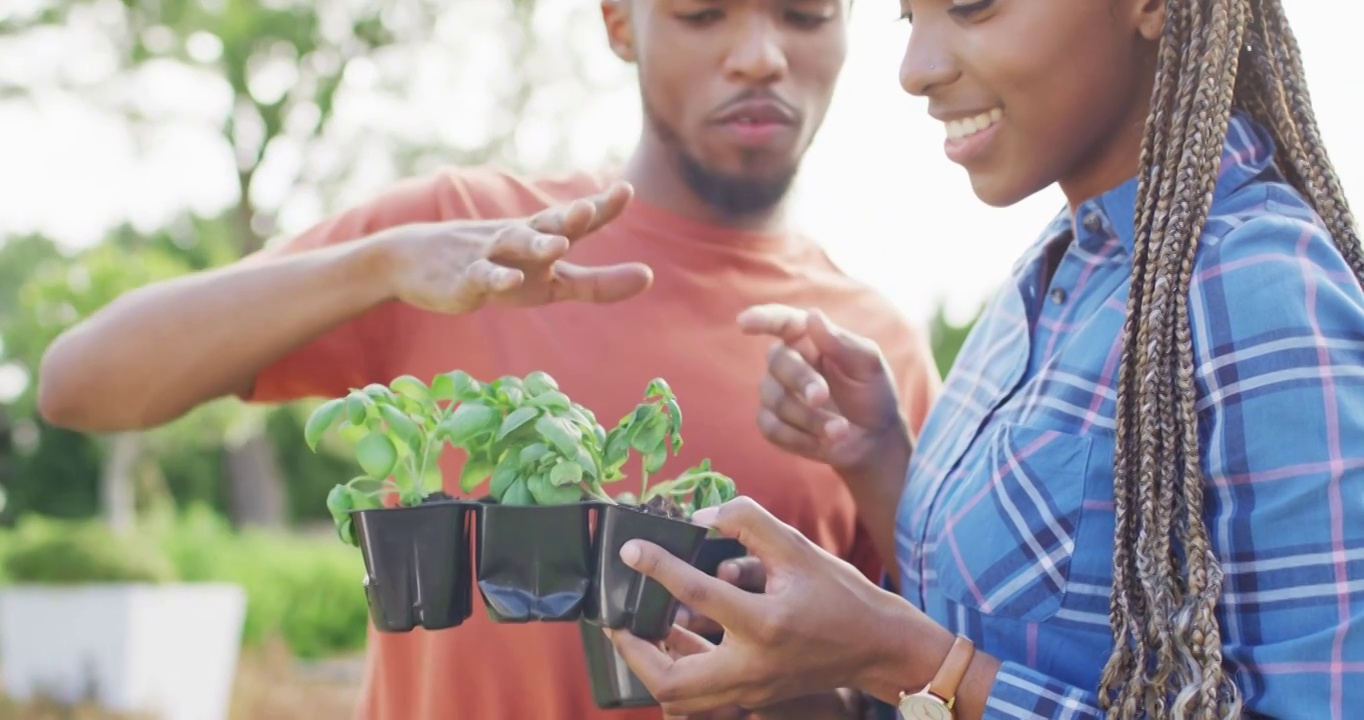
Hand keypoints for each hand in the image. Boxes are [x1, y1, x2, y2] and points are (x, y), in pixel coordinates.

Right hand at [374, 180, 651, 313]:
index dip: (602, 208)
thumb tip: (649, 276)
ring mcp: (490, 255)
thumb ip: (596, 282)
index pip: (576, 220)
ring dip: (537, 244)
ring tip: (559, 245)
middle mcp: (520, 239)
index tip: (626, 188)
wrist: (416, 262)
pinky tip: (509, 280)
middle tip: (588, 207)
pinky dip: (495, 277)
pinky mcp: (464, 278)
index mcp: (542, 236)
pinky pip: (482, 276)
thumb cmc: (497, 269)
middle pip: (548, 224)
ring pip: (515, 244)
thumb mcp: (548, 280)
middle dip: (568, 217)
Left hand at [607, 497, 939, 715]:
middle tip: (617, 621)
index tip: (632, 551)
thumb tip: (700, 519)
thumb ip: (747, 524)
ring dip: (652, 664)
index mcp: (766, 623)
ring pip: (681, 697)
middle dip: (634, 652)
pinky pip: (700, 694)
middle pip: (672, 679)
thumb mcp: (798, 548)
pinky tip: (675, 638)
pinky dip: (680, 669)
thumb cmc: (841, 595)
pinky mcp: (752, 698)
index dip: (658, 567)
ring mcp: (751, 690)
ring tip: (639, 629)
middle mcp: (754, 665)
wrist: (878, 646)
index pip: (696, 593)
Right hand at [737, 304, 906, 476]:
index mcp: (809, 339)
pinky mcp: (772, 424)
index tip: (744, 322)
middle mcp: (787, 361)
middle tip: (822, 397)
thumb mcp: (869, 365)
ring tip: (841, 430)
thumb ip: (843, 342)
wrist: (874, 440)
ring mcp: (776, 393)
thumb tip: (813, 316)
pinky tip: (825, 442)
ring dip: (810, 418)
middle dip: (801, 380)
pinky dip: (801, 438)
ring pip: (776, 399)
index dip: (762, 319)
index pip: (782, 322)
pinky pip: (772, 428)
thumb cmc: (872, 393)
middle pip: (777, 362)